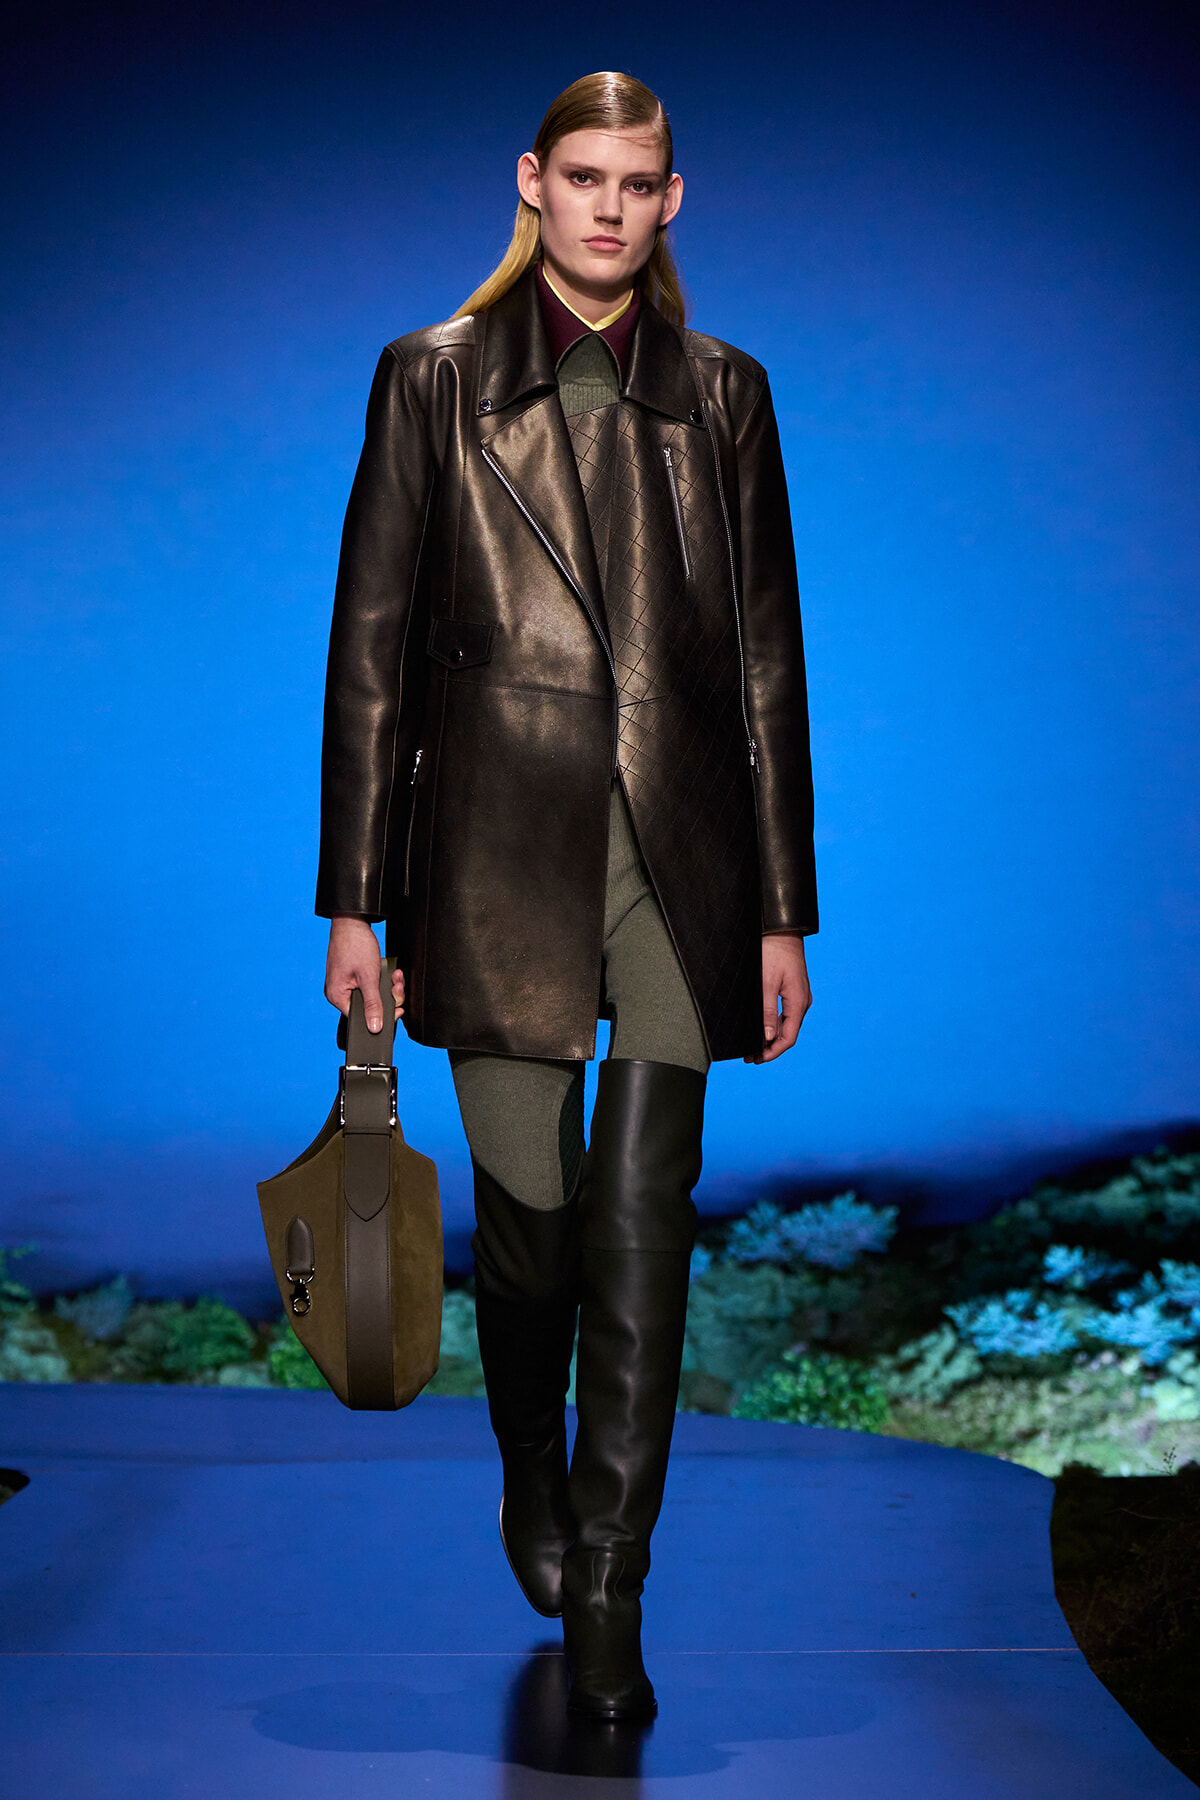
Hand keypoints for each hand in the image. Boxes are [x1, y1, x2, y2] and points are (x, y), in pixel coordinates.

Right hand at [325, 917, 404, 1032]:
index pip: (360, 1018)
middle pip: (369, 1007)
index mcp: (337, 996)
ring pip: (373, 995)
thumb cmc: (355, 945)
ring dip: (388, 987)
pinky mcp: (353, 976)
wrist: (352, 920)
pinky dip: (383, 980)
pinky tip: (391, 973)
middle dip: (388, 997)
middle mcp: (339, 992)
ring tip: (396, 977)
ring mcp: (346, 983)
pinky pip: (371, 985)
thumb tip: (374, 1028)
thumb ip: (373, 1004)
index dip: (380, 1015)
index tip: (397, 1009)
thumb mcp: (368, 978)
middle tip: (397, 987)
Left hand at [748, 933, 810, 1063]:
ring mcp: (799, 995)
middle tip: (750, 1056)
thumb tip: (768, 1037)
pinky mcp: (793, 989)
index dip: (773, 1051)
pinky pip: (785, 1013)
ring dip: (771, 1037)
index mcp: (798, 1002)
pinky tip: (762, 1027)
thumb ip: (768, 1011)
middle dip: (770, 1047)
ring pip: (787, 1024)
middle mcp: (802, 1001)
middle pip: (788, 1033)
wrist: (781, 929)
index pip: (789, 1037)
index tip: (756, 1058)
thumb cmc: (773, 952)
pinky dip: (774, 1024)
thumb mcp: (766, 982)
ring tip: (753, 1045)